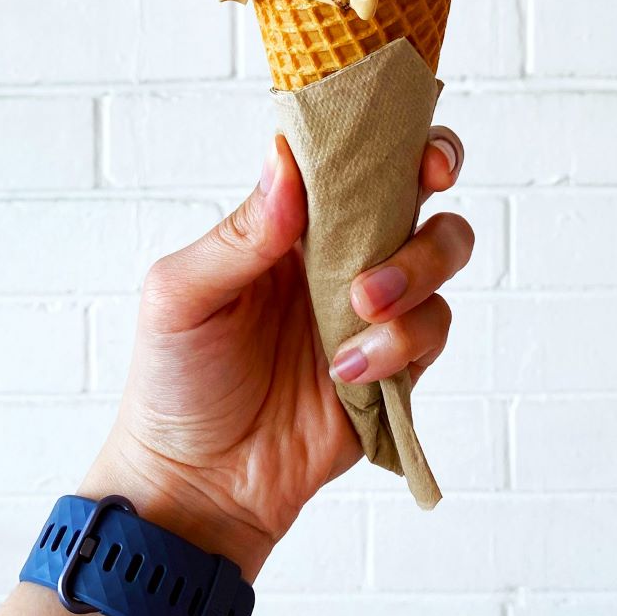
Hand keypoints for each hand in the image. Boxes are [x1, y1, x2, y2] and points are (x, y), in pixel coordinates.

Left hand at [82, 126, 471, 581]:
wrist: (194, 485)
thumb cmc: (174, 381)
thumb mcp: (181, 297)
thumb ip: (238, 233)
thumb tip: (283, 161)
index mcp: (290, 220)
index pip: (348, 154)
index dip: (389, 130)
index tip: (407, 131)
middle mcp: (339, 251)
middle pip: (418, 190)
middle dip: (434, 178)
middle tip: (426, 189)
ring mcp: (372, 306)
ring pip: (441, 253)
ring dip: (415, 270)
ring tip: (361, 309)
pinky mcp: (395, 365)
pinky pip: (434, 331)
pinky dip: (402, 345)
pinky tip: (348, 373)